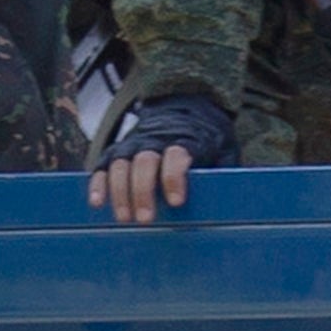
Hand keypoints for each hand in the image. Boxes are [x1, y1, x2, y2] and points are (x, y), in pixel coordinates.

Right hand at [91, 86, 231, 226]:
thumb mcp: (225, 153)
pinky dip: (99, 184)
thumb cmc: (209, 142)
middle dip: (143, 191)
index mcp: (185, 140)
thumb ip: (223, 173)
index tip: (175, 202)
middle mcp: (155, 141)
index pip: (176, 156)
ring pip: (121, 165)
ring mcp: (134, 145)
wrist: (188, 111)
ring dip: (120, 192)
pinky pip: (104, 167)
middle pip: (144, 162)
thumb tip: (233, 201)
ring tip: (124, 218)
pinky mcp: (118, 153)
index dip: (174, 178)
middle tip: (145, 219)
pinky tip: (97, 203)